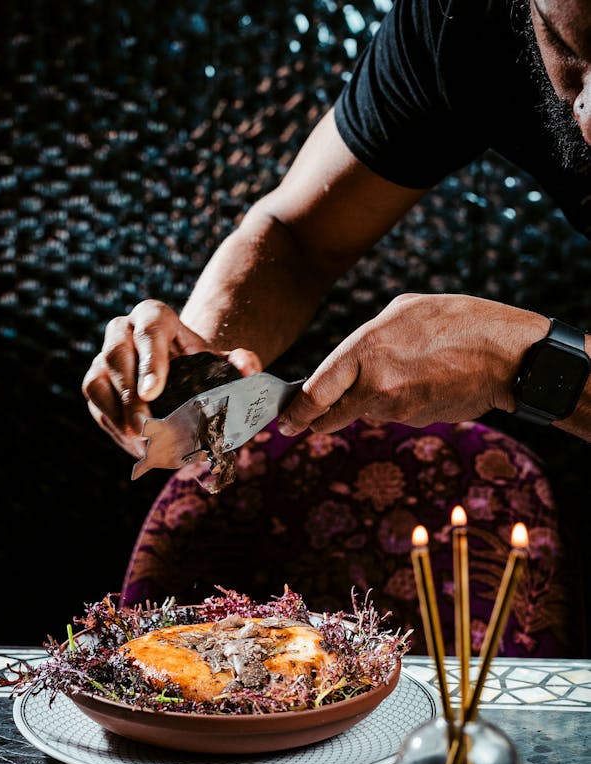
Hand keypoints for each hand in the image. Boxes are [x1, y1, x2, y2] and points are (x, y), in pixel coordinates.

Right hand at [82, 299, 260, 455]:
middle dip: (128, 394)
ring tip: (139, 443)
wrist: (180, 370)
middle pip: (115, 355)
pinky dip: (115, 429)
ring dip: (115, 415)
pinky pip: (96, 406)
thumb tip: (247, 368)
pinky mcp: (96, 385)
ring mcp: (104, 358)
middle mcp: (122, 331)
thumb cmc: (201, 364)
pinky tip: (136, 448)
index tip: (153, 392)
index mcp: (154, 317)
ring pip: (96, 382)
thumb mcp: (221, 361)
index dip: (149, 360)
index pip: (149, 330)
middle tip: (144, 426)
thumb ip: (240, 361)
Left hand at [278, 293, 547, 433]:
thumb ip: (365, 340)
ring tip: (404, 371)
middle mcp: (376, 386)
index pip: (315, 393)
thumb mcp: (401, 312)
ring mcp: (397, 409)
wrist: (507, 355)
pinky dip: (400, 403)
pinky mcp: (417, 421)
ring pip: (367, 413)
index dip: (296, 412)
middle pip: (332, 417)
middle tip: (312, 418)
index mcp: (365, 350)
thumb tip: (346, 364)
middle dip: (321, 419)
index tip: (285, 421)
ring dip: (371, 402)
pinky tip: (423, 381)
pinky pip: (395, 414)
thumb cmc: (455, 322)